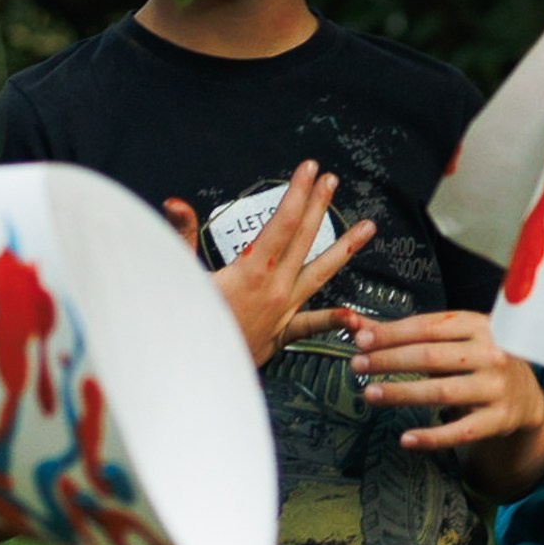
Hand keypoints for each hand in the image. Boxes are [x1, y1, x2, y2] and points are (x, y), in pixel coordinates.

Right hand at [162, 161, 375, 366]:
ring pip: (320, 274)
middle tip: (331, 180)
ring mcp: (282, 311)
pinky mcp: (281, 333)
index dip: (297, 193)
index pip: (282, 222)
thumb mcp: (179, 276)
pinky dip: (333, 319)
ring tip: (367, 228)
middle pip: (303, 239)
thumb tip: (176, 203)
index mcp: (251, 271)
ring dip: (344, 248)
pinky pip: (312, 325)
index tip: (309, 169)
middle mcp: (274, 288)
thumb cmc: (182, 325)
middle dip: (318, 206)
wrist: (191, 375)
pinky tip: (356, 315)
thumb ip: (182, 236)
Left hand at [347, 310, 543, 498]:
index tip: (361, 340)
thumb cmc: (479, 361)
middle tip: (357, 365)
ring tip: (370, 393)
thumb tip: (360, 327)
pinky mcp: (498, 420)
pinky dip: (431, 437)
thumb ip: (410, 334)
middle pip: (430, 357)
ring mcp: (496, 388)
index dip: (392, 334)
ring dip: (402, 393)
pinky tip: (406, 439)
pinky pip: (459, 431)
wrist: (525, 396)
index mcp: (479, 326)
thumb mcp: (456, 338)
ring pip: (441, 392)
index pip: (427, 327)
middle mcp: (491, 354)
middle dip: (389, 360)